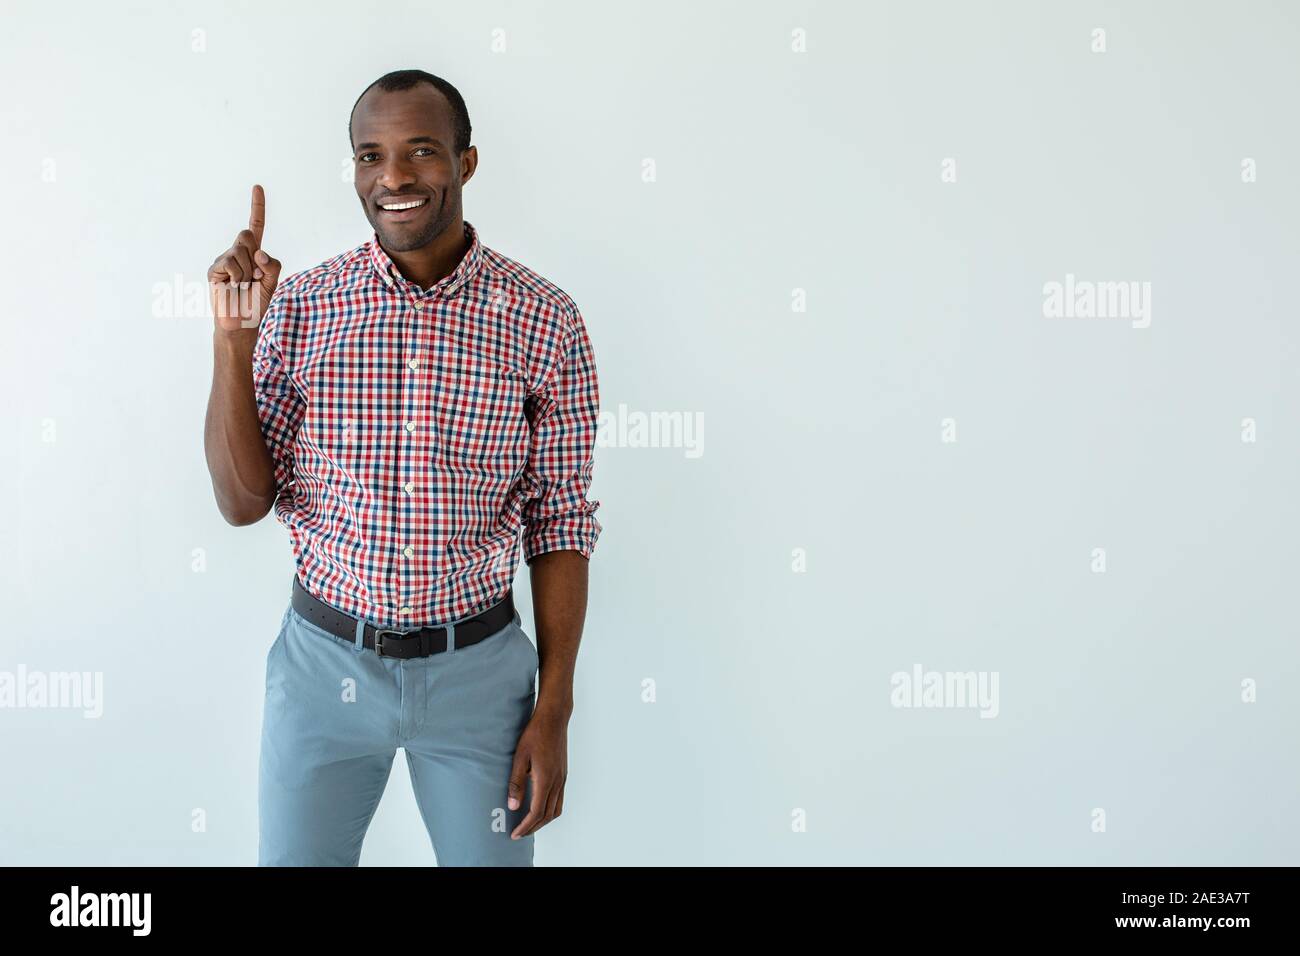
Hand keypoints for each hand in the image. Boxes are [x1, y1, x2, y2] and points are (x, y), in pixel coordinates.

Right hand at [208, 184, 281, 331]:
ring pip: (242, 250)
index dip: (257, 207)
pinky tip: (234, 287)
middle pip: (248, 235)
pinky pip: (232, 263)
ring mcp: (224, 259)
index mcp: (253, 254)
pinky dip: (239, 276)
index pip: (256, 226)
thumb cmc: (256, 303)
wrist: (242, 323)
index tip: (257, 187)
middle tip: (254, 277)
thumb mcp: (272, 282)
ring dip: (249, 272)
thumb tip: (259, 252)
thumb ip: (272, 264)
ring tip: (244, 285)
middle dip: (256, 257)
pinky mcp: (215, 269)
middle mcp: (237, 252)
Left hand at [507, 706, 568, 838]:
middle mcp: (557, 782)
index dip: (525, 827)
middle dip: (533, 827)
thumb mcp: (520, 757)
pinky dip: (550, 810)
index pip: (536, 812)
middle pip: (547, 815)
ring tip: (529, 824)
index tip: (514, 834)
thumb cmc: (535, 734)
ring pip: (556, 809)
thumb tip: (513, 806)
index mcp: (546, 779)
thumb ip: (516, 783)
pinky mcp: (563, 774)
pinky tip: (539, 807)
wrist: (554, 718)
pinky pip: (559, 799)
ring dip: (543, 821)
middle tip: (519, 833)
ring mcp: (562, 778)